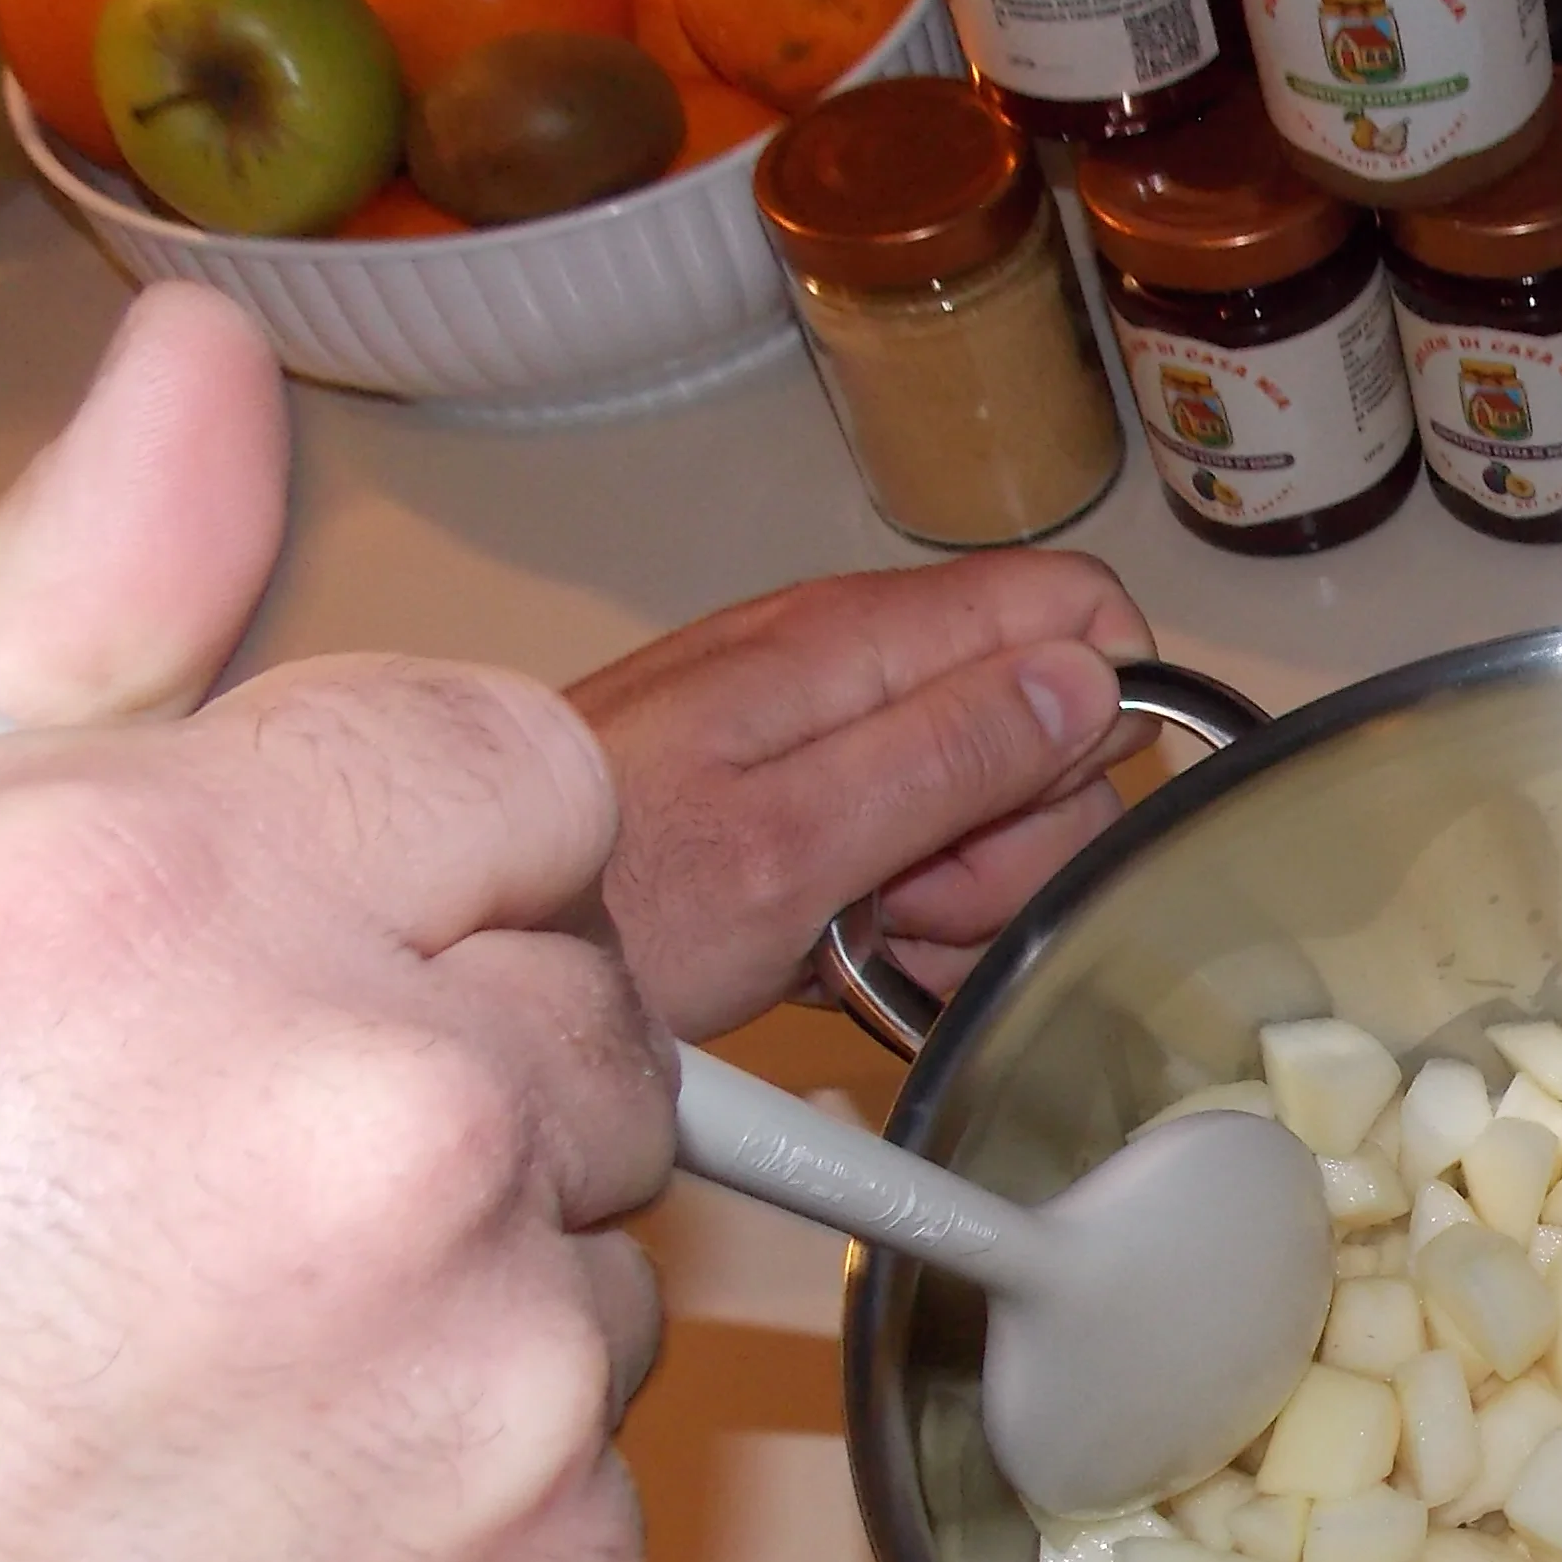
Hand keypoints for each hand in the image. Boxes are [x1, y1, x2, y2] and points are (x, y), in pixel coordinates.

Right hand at [0, 293, 671, 1561]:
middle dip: (427, 1068)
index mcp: (141, 898)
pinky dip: (451, 1512)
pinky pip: (580, 1477)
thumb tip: (206, 381)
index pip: (516, 760)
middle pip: (584, 1007)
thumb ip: (39, 641)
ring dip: (442, 1292)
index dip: (401, 860)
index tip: (299, 944)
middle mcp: (368, 1116)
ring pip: (590, 1247)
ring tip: (140, 1413)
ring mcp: (494, 1386)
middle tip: (158, 1211)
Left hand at [565, 551, 1157, 1042]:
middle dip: (1019, 839)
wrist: (467, 948)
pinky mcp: (808, 787)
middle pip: (1051, 722)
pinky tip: (851, 952)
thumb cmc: (610, 906)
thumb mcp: (795, 850)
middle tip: (916, 903)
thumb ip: (949, 754)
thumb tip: (1089, 681)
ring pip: (998, 796)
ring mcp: (830, 724)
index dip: (1094, 722)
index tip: (1024, 819)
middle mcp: (854, 658)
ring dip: (969, 895)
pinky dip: (916, 914)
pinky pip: (925, 837)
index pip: (1075, 610)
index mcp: (860, 640)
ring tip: (867, 938)